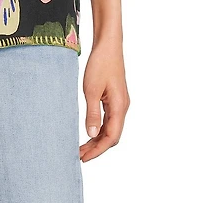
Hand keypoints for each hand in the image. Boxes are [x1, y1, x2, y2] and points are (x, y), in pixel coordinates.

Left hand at [79, 40, 129, 161]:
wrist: (108, 45)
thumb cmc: (100, 63)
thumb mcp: (91, 89)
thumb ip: (92, 113)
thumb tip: (91, 134)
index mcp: (119, 106)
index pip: (111, 137)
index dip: (98, 150)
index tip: (84, 158)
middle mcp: (122, 107)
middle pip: (112, 135)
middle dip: (97, 147)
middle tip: (79, 154)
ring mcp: (119, 102)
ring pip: (111, 128)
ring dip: (97, 138)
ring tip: (81, 146)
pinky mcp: (115, 97)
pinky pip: (109, 118)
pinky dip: (100, 127)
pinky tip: (89, 130)